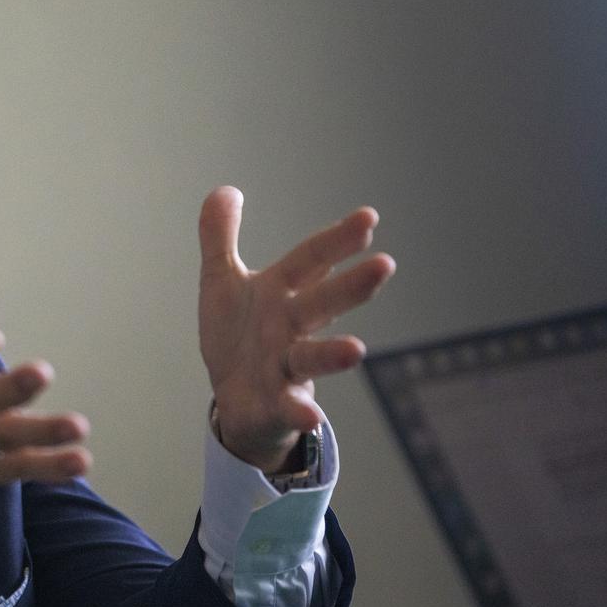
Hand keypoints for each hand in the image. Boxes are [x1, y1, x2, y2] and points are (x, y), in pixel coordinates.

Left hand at [198, 186, 394, 472]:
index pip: (311, 260)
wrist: (236, 399)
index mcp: (280, 292)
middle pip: (321, 303)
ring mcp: (287, 366)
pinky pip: (290, 408)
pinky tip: (312, 417)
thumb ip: (220, 237)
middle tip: (386, 265)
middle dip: (351, 285)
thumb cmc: (238, 335)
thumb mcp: (222, 282)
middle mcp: (290, 327)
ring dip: (333, 354)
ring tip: (356, 349)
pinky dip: (300, 412)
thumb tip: (225, 189)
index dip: (336, 240)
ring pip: (313, 357)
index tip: (368, 217)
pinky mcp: (276, 403)